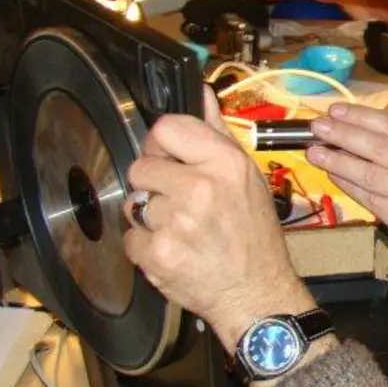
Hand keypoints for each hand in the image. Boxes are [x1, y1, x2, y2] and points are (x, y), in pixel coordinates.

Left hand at [122, 86, 313, 347]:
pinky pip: (131, 238)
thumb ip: (217, 134)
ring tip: (181, 230)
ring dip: (151, 218)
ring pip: (135, 204)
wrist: (256, 293)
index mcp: (225, 163)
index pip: (166, 128)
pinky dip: (146, 248)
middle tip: (180, 203)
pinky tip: (174, 251)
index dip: (161, 144)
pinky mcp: (158, 254)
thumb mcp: (247, 177)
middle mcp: (200, 189)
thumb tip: (201, 93)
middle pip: (141, 166)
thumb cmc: (254, 236)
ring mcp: (177, 223)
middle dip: (154, 184)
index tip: (167, 158)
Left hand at [304, 103, 387, 280]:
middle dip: (344, 134)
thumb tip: (350, 130)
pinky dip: (346, 184)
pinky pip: (369, 197)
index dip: (361, 116)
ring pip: (370, 173)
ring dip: (338, 161)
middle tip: (317, 127)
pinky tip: (331, 175)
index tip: (335, 110)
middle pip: (380, 147)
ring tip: (314, 152)